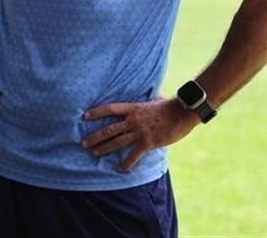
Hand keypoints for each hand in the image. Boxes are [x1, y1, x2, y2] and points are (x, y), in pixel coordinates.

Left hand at [81, 98, 198, 172]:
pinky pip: (133, 155)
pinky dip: (126, 164)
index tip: (85, 116)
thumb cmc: (170, 105)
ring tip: (94, 154)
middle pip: (109, 129)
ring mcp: (139, 132)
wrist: (183, 113)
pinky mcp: (148, 142)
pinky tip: (119, 169)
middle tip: (83, 143)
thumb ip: (148, 100)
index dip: (97, 112)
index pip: (110, 109)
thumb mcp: (155, 99)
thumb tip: (152, 96)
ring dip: (104, 149)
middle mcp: (133, 120)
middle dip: (95, 137)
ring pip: (117, 142)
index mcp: (133, 108)